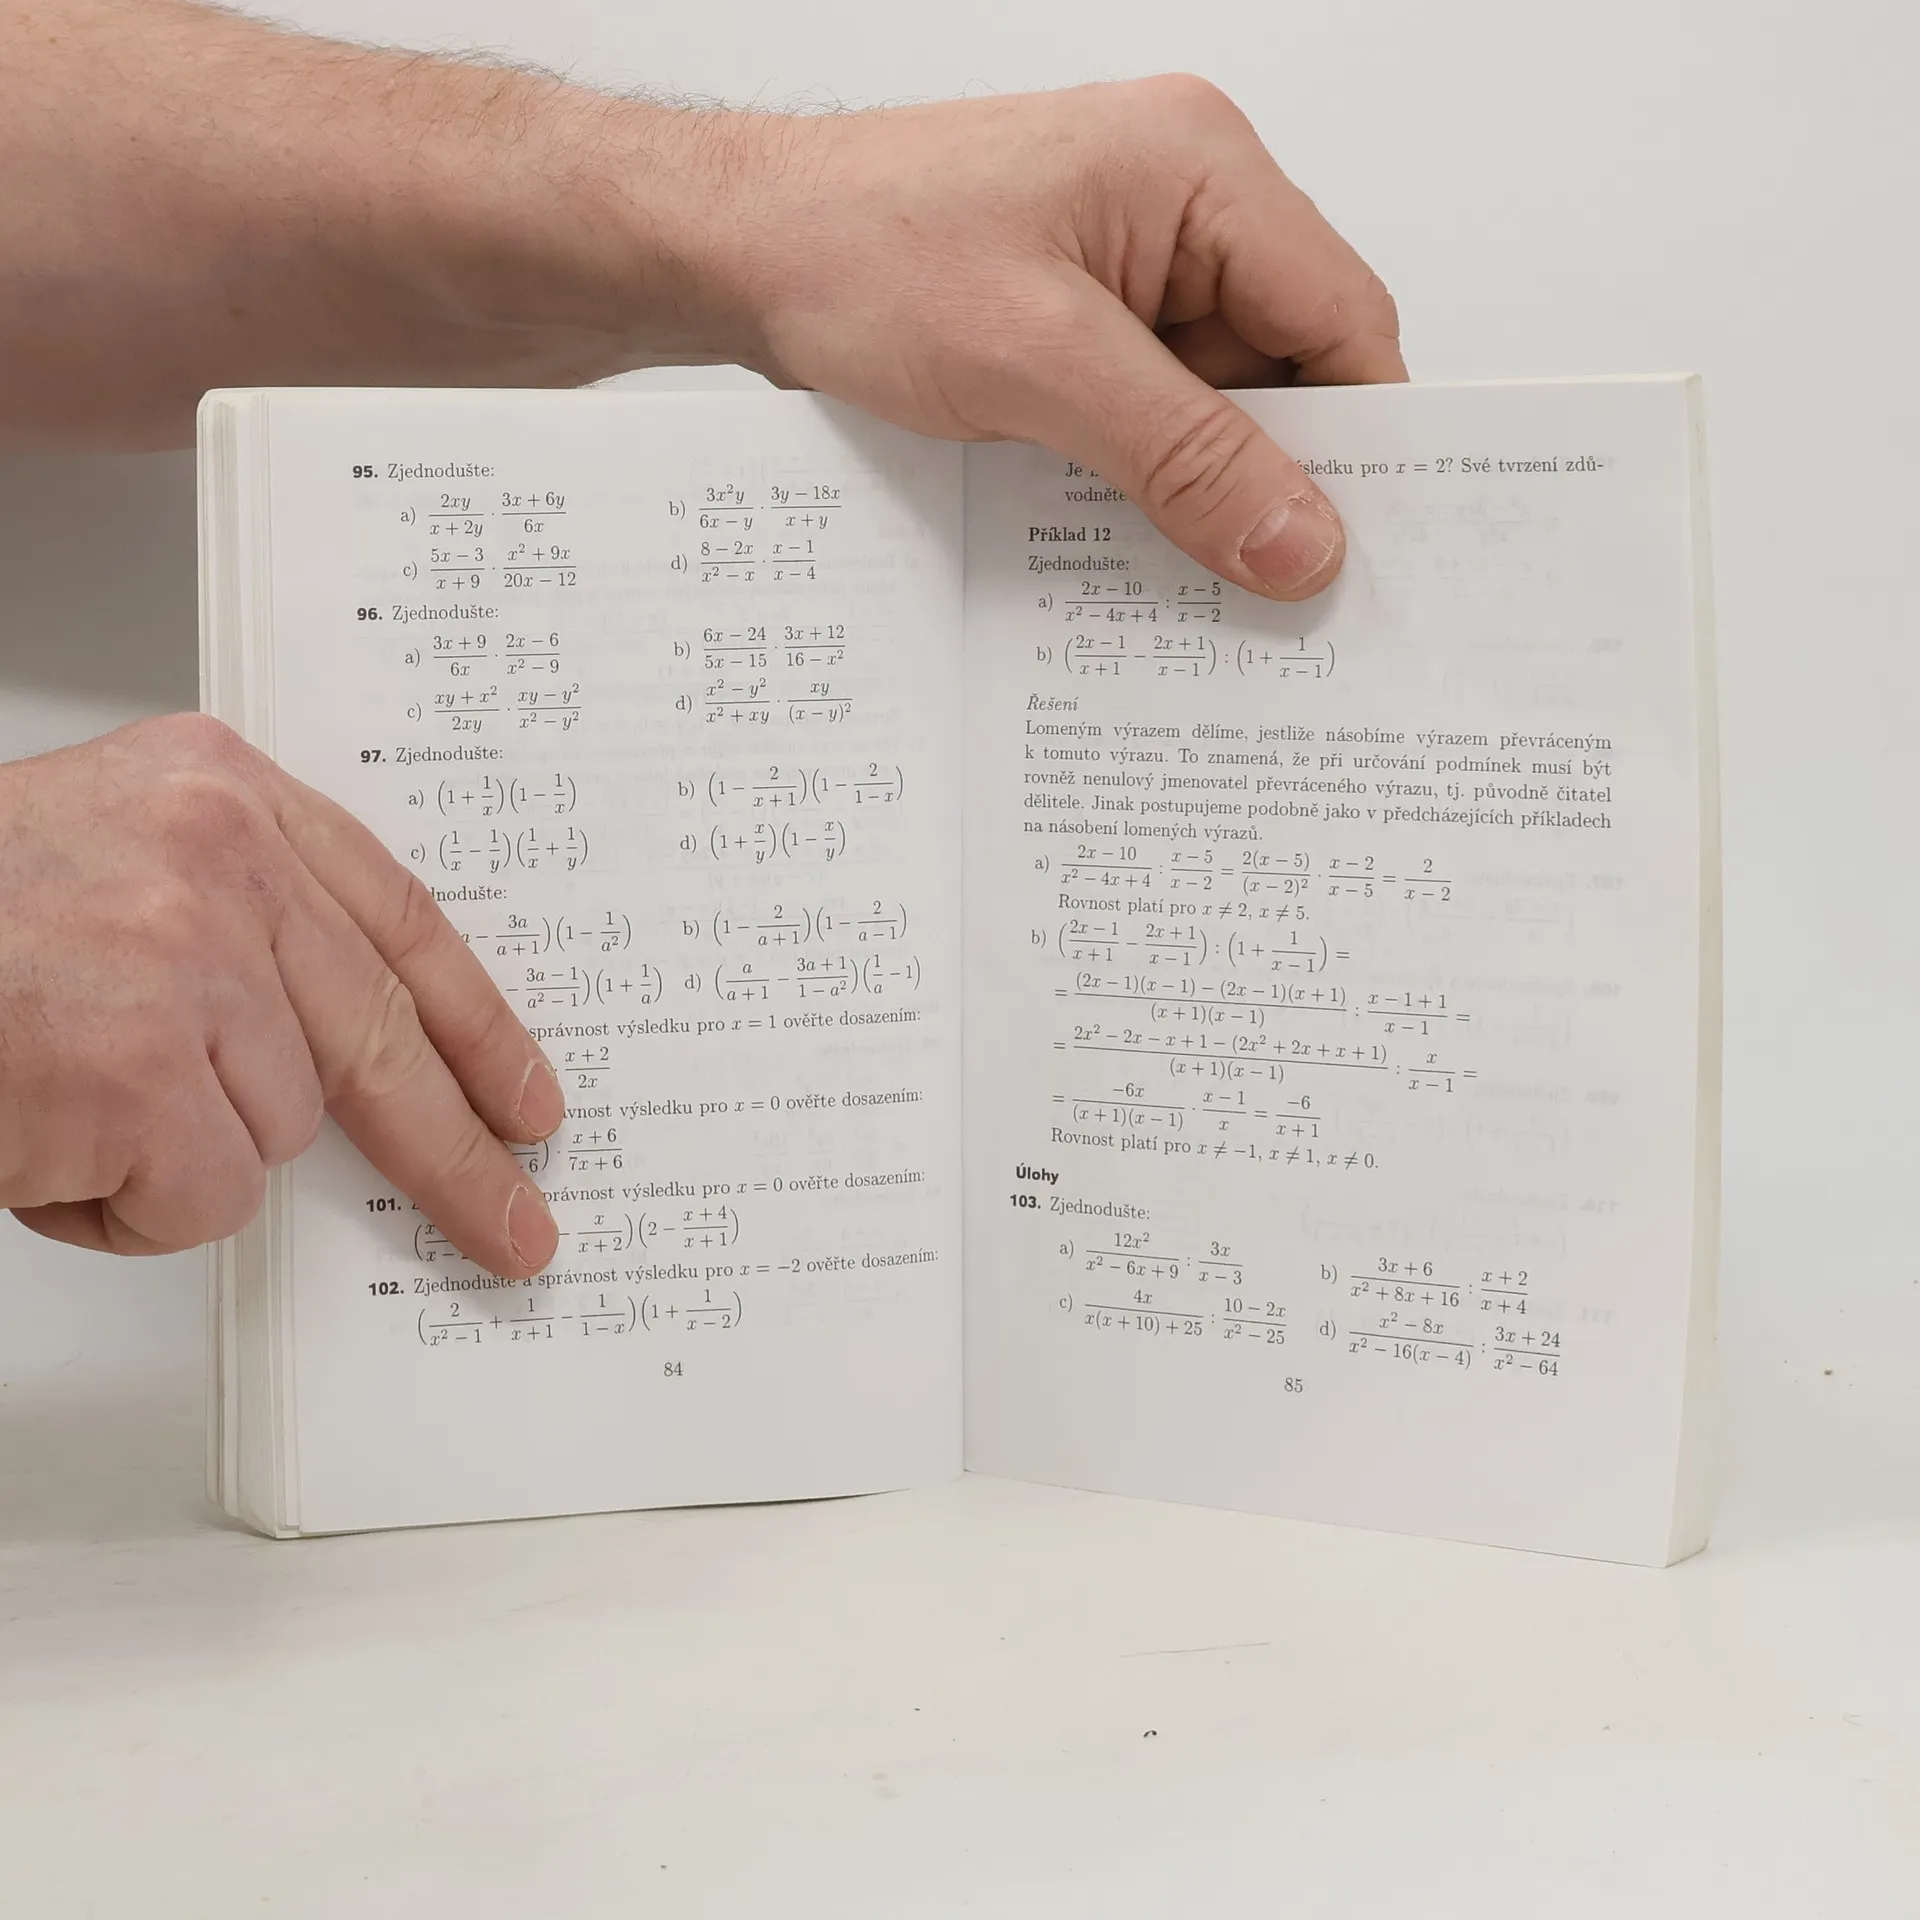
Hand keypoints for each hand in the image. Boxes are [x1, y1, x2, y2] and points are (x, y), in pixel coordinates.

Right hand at [0, 714, 562, 1271]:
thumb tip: (336, 1057)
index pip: (402, 921)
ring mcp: (184, 964)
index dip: (480, 1022)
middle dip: (457, 1154)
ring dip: (173, 1150)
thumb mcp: (106, 858)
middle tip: (511, 1225)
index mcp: (221, 793)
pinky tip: (37, 1140)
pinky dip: (116, 1206)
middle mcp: (221, 861)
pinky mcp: (136, 1073)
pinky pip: (197, 1198)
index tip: (528, 1098)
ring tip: (56, 1093)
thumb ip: (237, 926)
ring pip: (271, 1130)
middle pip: (388, 1041)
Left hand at [712, 77, 1405, 599]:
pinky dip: (1143, 469)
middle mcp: (1182, 202)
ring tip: (1173, 558)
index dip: (1363, 438)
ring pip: (1218, 397)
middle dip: (1271, 470)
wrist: (739, 253)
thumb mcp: (1040, 366)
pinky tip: (1118, 524)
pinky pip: (1152, 404)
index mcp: (1201, 168)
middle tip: (1269, 582)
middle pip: (1288, 363)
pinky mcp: (1084, 310)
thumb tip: (1301, 541)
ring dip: (1196, 479)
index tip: (1361, 545)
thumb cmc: (860, 255)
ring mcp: (1131, 258)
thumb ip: (1183, 457)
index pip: (1340, 316)